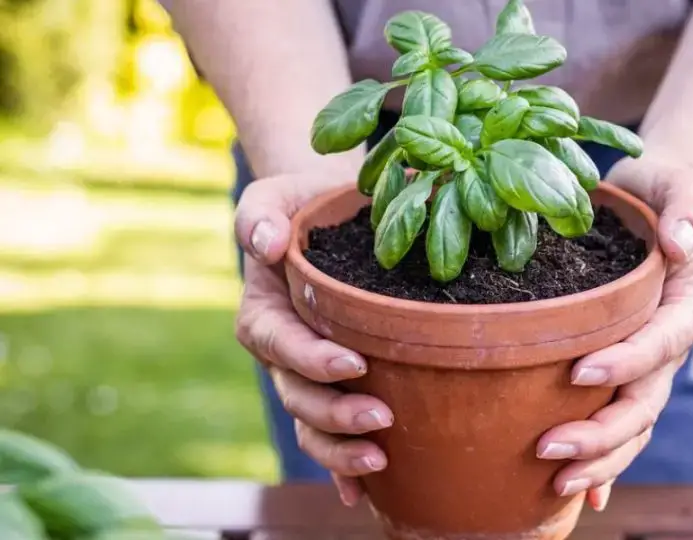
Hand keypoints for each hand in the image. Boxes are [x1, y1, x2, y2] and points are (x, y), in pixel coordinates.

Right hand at [233, 171, 391, 507]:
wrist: (329, 218)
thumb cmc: (302, 206)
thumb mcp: (274, 196)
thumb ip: (261, 217)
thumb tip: (268, 245)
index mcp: (266, 313)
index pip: (280, 344)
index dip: (311, 359)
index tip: (353, 364)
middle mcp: (282, 352)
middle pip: (298, 396)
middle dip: (334, 415)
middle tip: (380, 420)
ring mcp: (306, 376)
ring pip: (312, 424)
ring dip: (340, 449)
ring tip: (381, 461)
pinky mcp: (333, 387)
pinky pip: (330, 435)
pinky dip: (341, 468)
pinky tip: (364, 494)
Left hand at [535, 154, 692, 510]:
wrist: (656, 208)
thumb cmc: (663, 194)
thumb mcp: (680, 185)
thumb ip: (689, 208)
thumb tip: (681, 244)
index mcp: (687, 306)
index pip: (660, 343)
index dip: (625, 362)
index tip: (578, 373)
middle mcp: (671, 347)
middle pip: (645, 401)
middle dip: (603, 432)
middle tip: (549, 448)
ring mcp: (650, 367)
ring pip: (633, 425)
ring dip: (600, 459)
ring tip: (556, 482)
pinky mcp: (626, 375)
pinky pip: (619, 424)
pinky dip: (605, 463)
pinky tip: (579, 497)